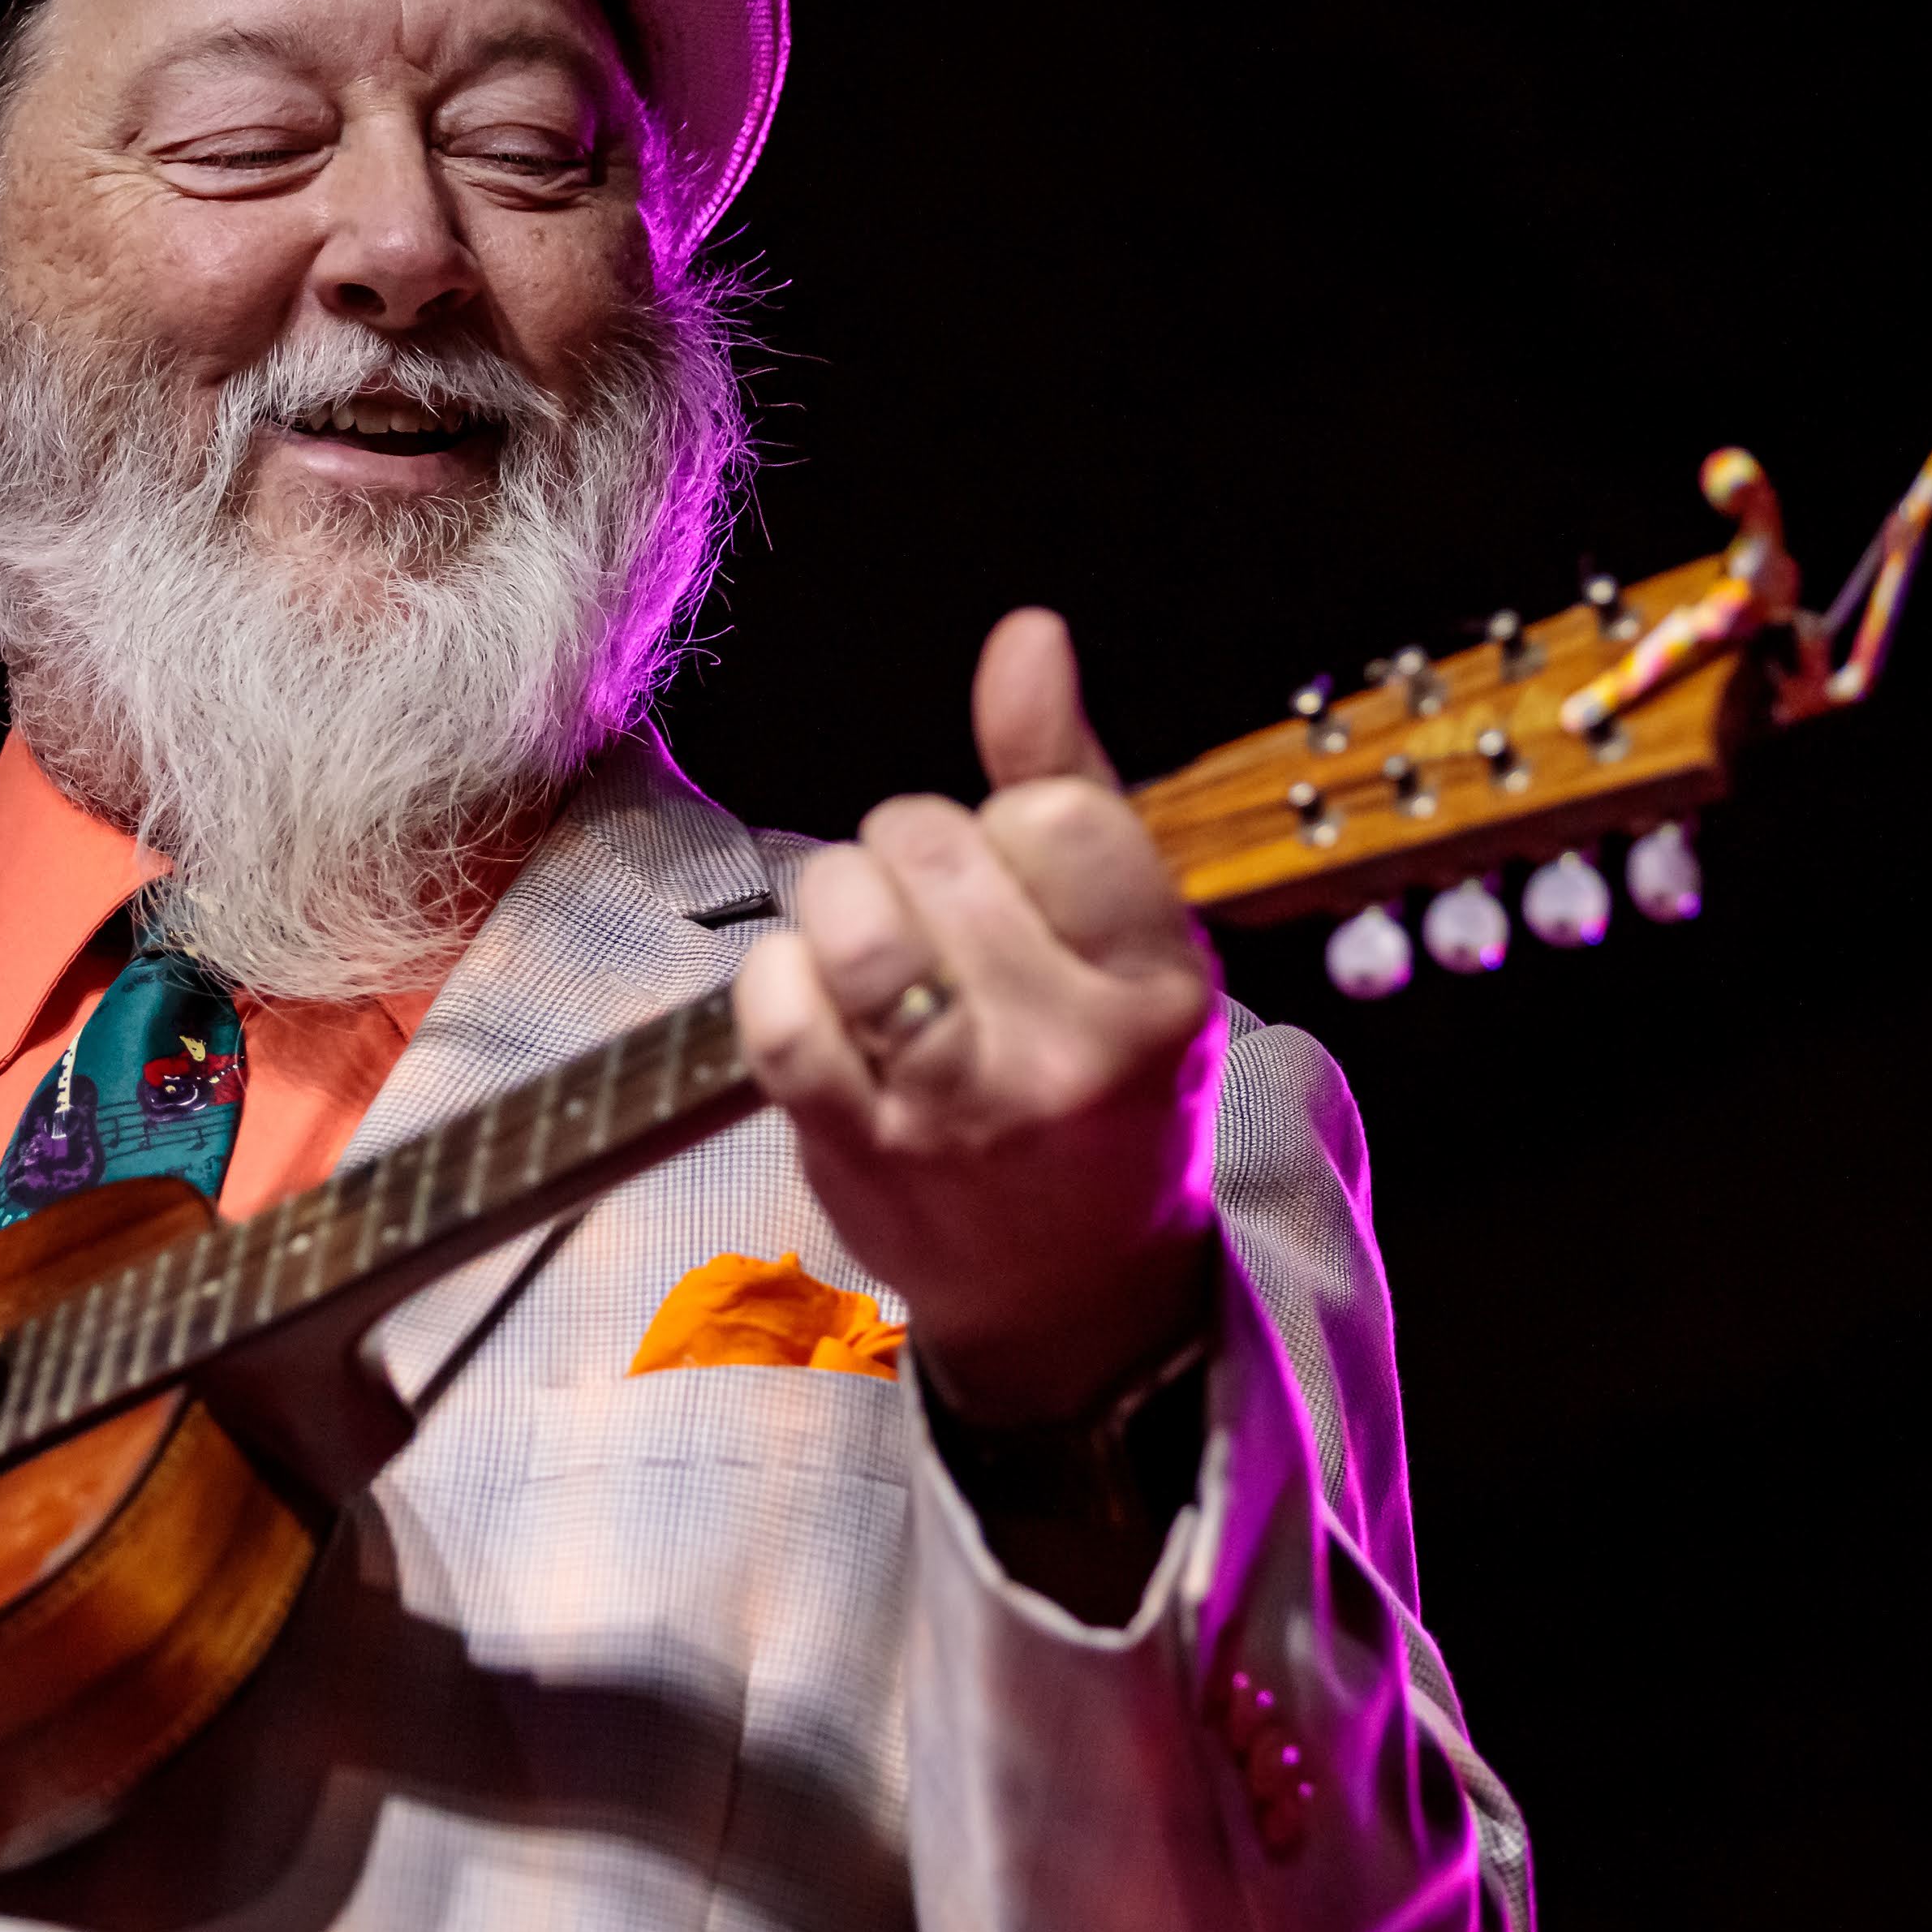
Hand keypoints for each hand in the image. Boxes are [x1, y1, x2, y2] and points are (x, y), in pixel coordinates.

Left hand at [736, 609, 1222, 1425]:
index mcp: (1157, 989)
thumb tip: (1026, 635)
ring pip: (848, 912)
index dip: (1009, 820)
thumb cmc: (1103, 1089)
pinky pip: (774, 1008)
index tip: (1017, 877)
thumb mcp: (1133, 941)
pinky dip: (776, 981)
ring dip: (840, 902)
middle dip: (914, 850)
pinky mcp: (854, 1147)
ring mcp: (953, 1108)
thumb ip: (1070, 778)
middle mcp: (1063, 1050)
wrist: (1075, 1296)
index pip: (1053, 813)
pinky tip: (818, 1002)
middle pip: (931, 843)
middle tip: (942, 918)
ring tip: (876, 946)